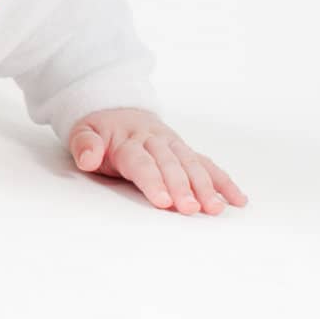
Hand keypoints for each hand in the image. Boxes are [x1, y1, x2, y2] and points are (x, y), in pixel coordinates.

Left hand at [68, 108, 247, 214]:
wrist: (118, 109)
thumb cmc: (100, 130)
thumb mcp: (82, 132)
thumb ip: (84, 145)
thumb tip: (87, 158)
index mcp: (128, 140)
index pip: (142, 162)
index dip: (153, 181)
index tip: (163, 201)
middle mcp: (155, 140)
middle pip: (171, 165)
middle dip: (182, 187)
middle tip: (190, 209)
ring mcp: (173, 145)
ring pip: (192, 164)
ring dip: (206, 186)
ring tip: (215, 208)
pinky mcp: (185, 151)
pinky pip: (207, 164)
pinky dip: (223, 181)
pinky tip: (237, 199)